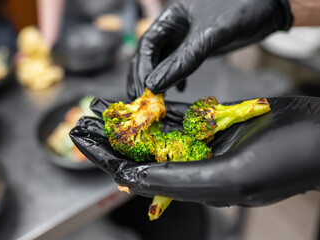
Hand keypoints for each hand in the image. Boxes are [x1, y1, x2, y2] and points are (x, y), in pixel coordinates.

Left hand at [70, 96, 319, 206]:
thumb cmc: (288, 161)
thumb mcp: (230, 177)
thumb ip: (179, 180)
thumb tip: (132, 180)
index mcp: (194, 185)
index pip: (135, 173)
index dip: (103, 156)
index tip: (80, 139)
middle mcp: (194, 167)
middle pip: (139, 152)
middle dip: (108, 136)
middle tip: (82, 120)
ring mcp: (203, 145)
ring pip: (155, 133)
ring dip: (127, 119)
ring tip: (101, 107)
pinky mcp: (214, 126)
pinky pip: (177, 118)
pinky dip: (156, 109)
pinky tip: (138, 101)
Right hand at [127, 0, 292, 98]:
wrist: (270, 7)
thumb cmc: (241, 8)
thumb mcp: (210, 35)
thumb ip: (183, 60)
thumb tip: (155, 85)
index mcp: (172, 17)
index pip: (147, 45)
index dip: (143, 69)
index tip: (144, 90)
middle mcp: (175, 28)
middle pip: (150, 55)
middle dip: (145, 77)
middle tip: (141, 100)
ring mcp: (186, 38)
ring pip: (164, 62)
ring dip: (159, 81)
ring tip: (156, 101)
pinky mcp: (198, 47)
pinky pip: (179, 64)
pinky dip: (176, 78)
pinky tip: (178, 89)